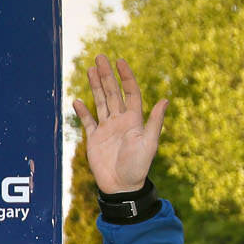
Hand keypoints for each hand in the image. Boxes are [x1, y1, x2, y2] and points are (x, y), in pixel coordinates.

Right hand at [72, 56, 166, 194]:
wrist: (122, 186)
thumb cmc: (138, 166)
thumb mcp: (149, 142)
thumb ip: (155, 121)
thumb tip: (165, 100)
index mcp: (134, 120)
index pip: (130, 92)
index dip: (126, 76)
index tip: (120, 61)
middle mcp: (120, 121)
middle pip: (113, 93)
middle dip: (107, 75)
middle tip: (100, 57)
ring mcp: (107, 128)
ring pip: (101, 102)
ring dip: (95, 86)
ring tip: (91, 69)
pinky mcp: (94, 139)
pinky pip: (87, 121)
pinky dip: (82, 111)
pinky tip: (77, 99)